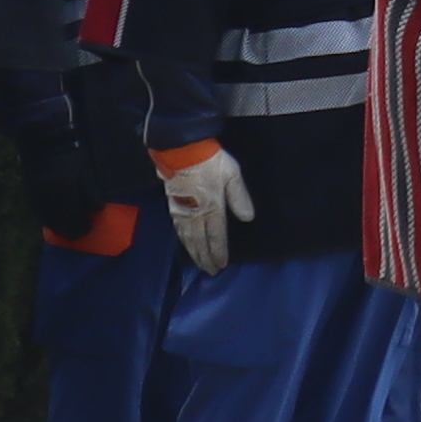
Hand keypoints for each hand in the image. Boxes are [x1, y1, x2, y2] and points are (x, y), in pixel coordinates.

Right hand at [160, 140, 251, 272]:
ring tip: (198, 263)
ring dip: (193, 253)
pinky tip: (184, 243)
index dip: (219, 252)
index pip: (216, 236)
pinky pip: (178, 229)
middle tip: (210, 272)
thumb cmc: (211, 160)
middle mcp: (196, 214)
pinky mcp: (172, 204)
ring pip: (187, 238)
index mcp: (212, 207)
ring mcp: (182, 210)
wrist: (182, 150)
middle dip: (206, 258)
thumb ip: (239, 197)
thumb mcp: (233, 175)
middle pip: (200, 242)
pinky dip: (182, 240)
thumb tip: (248, 218)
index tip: (221, 265)